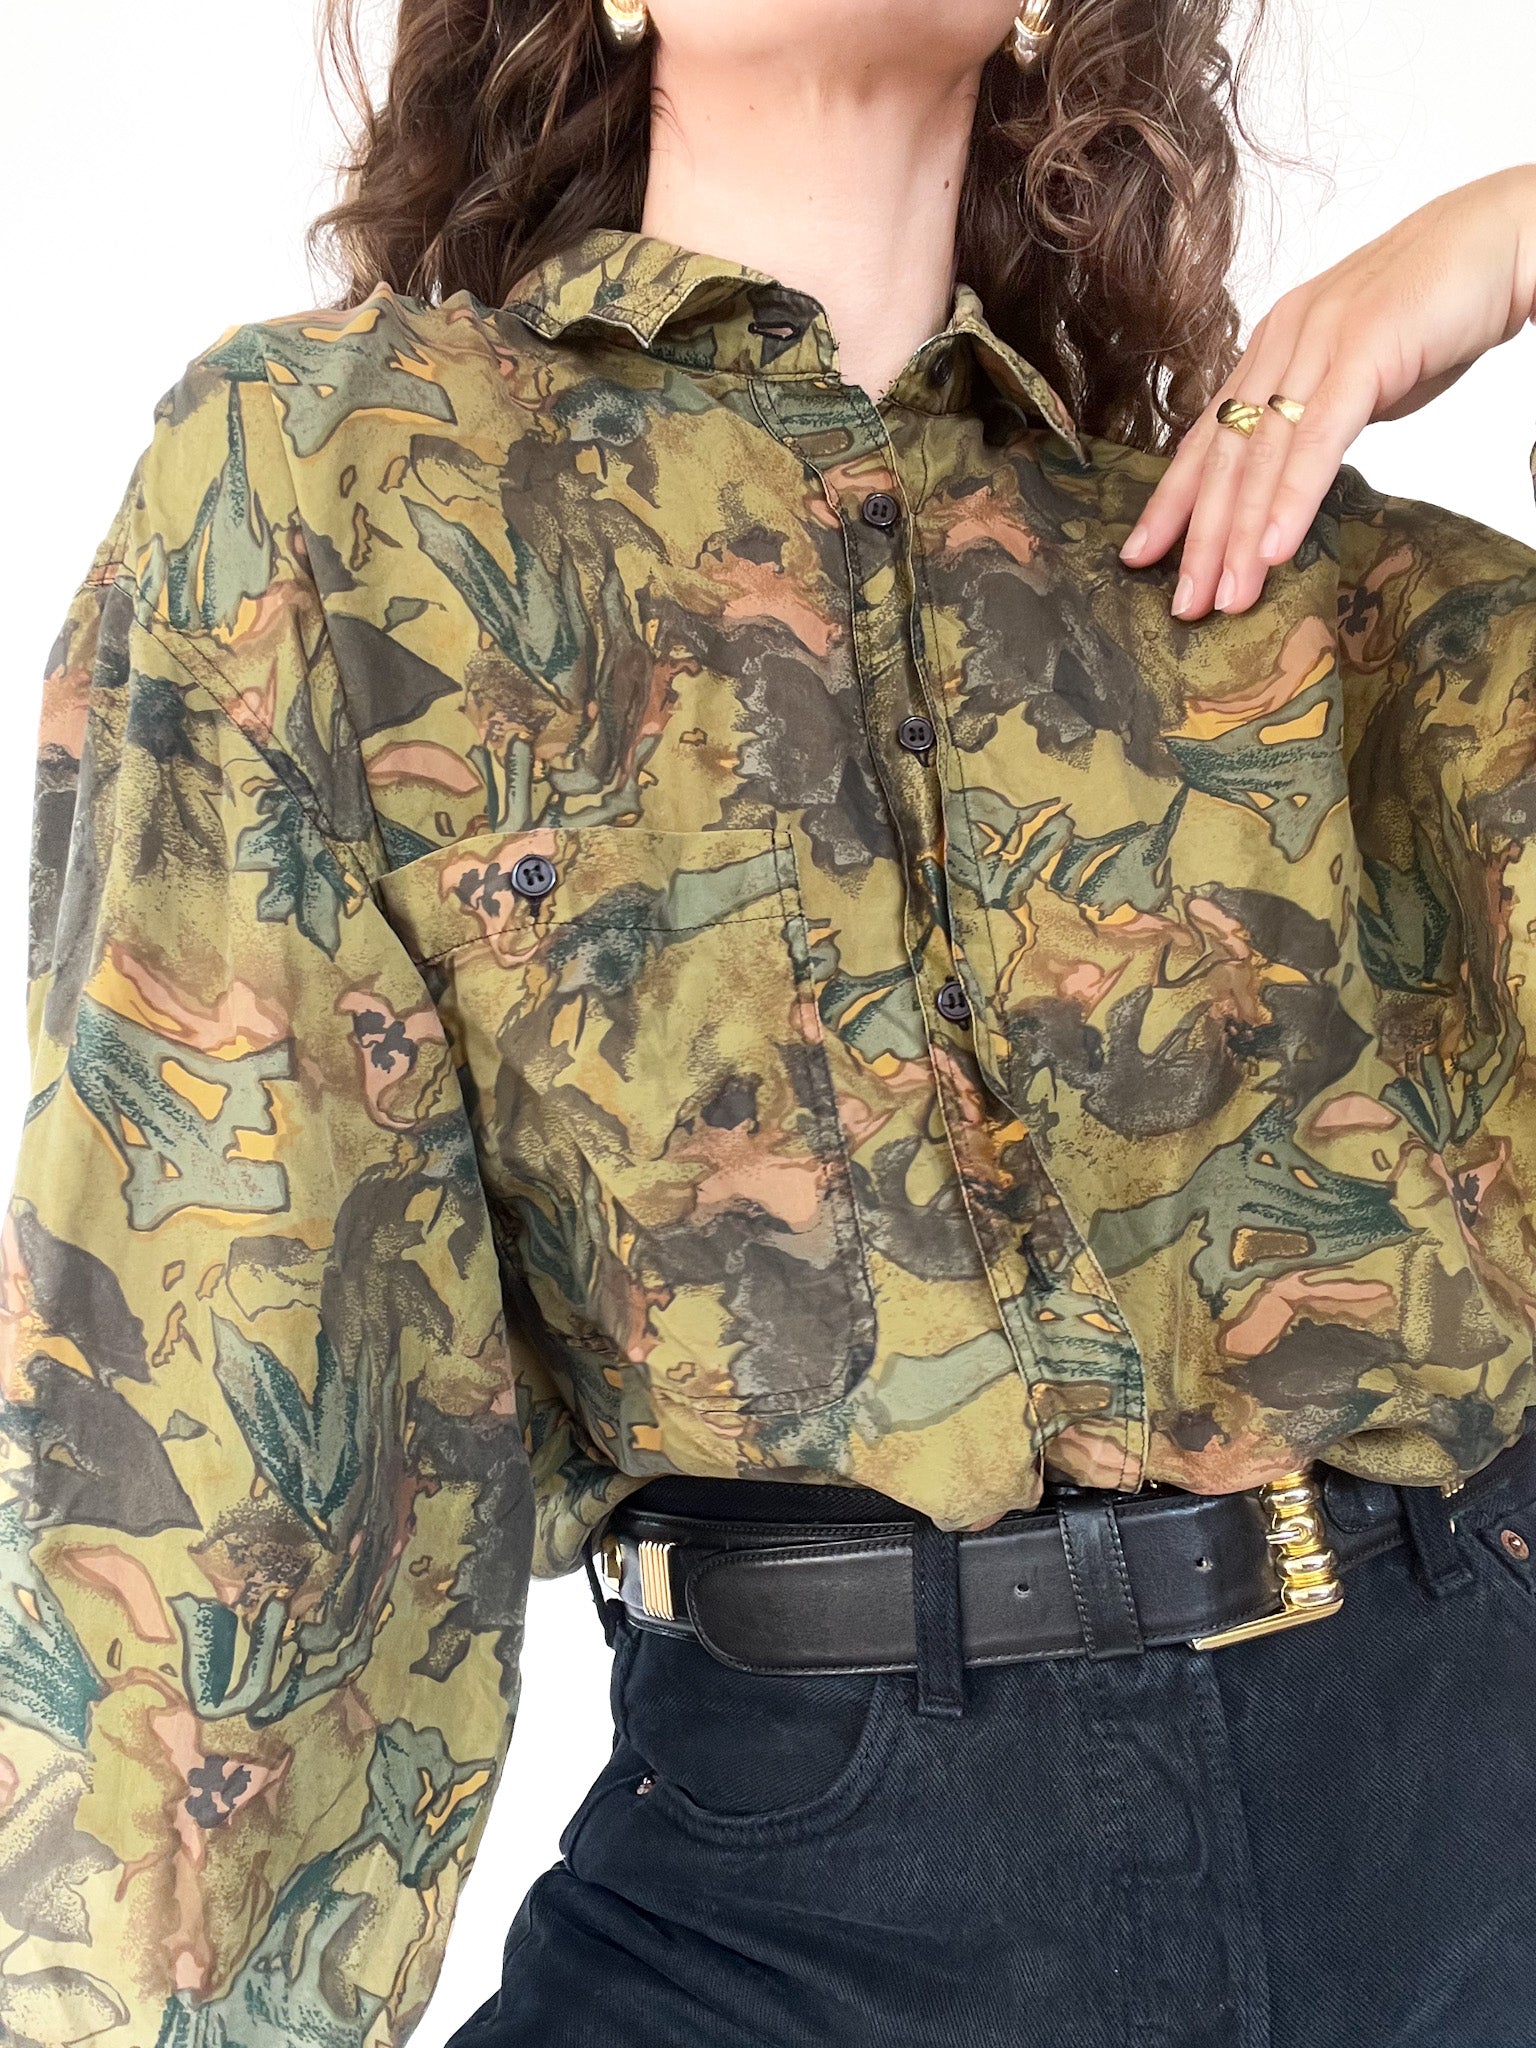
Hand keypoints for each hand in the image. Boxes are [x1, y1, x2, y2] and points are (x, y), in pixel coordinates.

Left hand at [1119, 166, 1535, 618]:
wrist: (1502, 239)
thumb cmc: (1436, 309)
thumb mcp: (1359, 376)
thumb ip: (1319, 418)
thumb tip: (1297, 474)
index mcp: (1273, 346)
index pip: (1209, 436)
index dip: (1173, 501)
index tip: (1140, 555)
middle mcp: (1282, 341)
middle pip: (1226, 455)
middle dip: (1198, 537)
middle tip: (1183, 604)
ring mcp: (1319, 342)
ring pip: (1263, 454)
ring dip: (1240, 533)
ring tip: (1227, 596)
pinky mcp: (1364, 350)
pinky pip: (1318, 437)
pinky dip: (1293, 497)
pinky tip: (1273, 548)